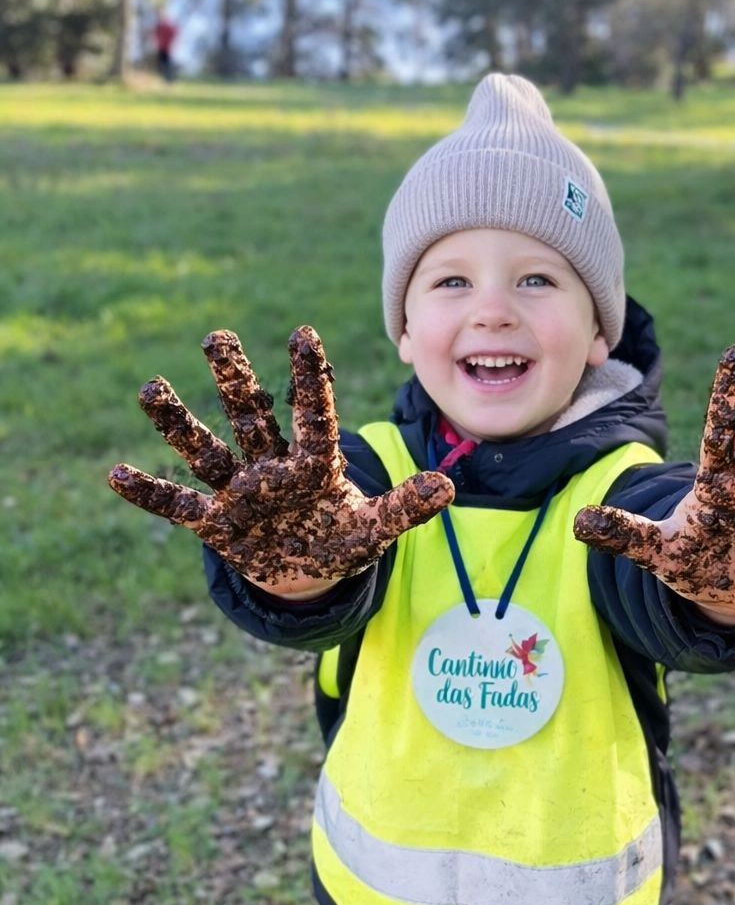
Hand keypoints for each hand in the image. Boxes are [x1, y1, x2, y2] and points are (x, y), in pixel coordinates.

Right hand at [109, 326, 453, 593]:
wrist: (306, 570)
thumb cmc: (339, 539)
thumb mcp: (374, 529)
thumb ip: (405, 507)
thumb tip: (449, 485)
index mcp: (313, 463)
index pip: (313, 415)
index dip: (310, 379)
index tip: (304, 334)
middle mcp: (270, 467)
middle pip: (251, 417)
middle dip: (234, 380)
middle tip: (217, 337)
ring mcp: (238, 492)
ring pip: (206, 449)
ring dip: (178, 423)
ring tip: (150, 389)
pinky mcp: (215, 523)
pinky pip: (178, 505)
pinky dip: (150, 493)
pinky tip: (116, 475)